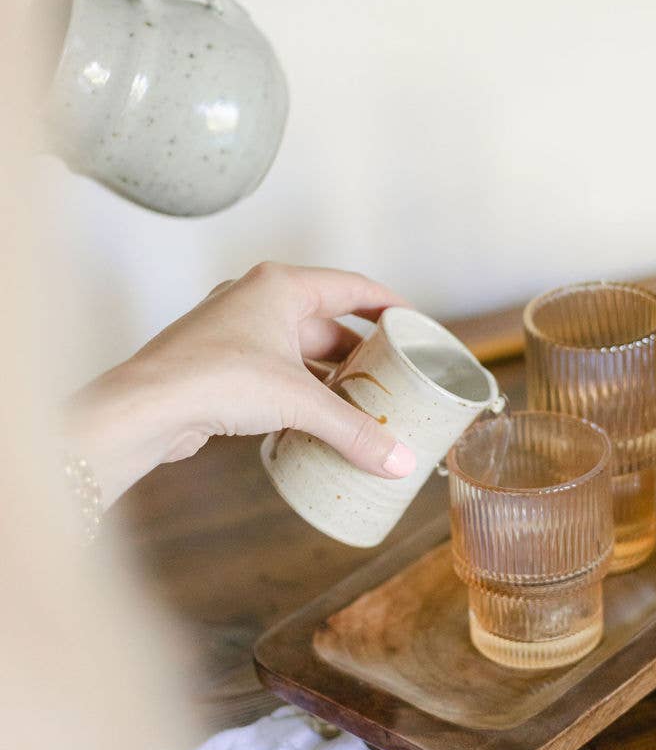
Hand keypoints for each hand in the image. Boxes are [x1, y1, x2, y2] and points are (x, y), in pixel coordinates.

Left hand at [68, 263, 417, 507]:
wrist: (144, 408)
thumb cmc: (213, 379)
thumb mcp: (298, 403)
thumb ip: (354, 431)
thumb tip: (399, 463)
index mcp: (280, 286)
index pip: (352, 286)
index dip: (390, 305)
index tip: (417, 325)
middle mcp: (257, 300)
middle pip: (326, 320)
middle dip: (362, 350)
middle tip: (396, 373)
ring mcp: (234, 331)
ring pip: (298, 349)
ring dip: (330, 373)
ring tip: (365, 399)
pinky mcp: (219, 364)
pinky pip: (274, 372)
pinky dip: (301, 390)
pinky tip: (318, 416)